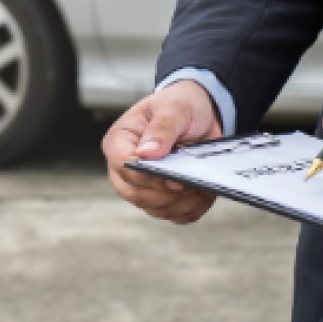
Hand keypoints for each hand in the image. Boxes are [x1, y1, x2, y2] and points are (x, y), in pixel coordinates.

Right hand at [102, 81, 221, 223]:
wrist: (200, 114)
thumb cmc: (181, 106)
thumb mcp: (174, 107)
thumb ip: (161, 128)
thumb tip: (147, 153)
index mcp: (119, 141)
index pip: (124, 166)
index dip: (148, 176)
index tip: (174, 178)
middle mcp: (124, 168)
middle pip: (137, 194)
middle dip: (167, 193)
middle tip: (192, 182)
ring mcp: (141, 186)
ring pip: (156, 209)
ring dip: (182, 202)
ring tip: (201, 184)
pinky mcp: (161, 198)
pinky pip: (174, 215)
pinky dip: (192, 208)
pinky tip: (203, 192)